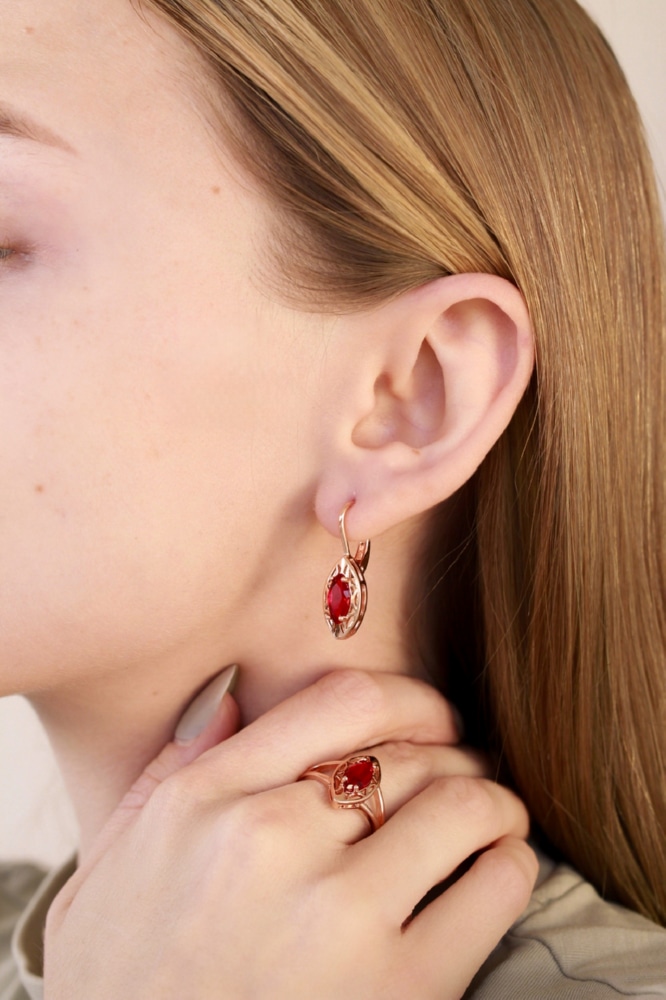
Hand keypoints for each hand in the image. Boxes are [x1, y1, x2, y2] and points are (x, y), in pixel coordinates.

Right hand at [44, 669, 536, 998]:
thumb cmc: (115, 990)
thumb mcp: (107, 872)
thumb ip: (169, 771)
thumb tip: (234, 695)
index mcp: (206, 800)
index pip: (346, 701)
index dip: (412, 701)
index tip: (433, 719)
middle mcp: (271, 839)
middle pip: (410, 752)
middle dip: (455, 753)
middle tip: (470, 772)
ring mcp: (337, 913)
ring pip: (461, 803)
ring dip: (493, 801)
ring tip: (495, 816)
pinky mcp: (398, 990)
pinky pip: (493, 886)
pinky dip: (511, 864)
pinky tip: (500, 870)